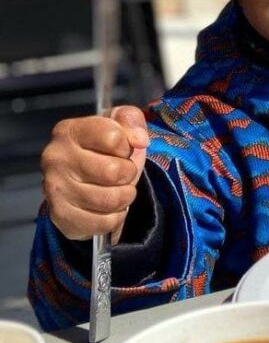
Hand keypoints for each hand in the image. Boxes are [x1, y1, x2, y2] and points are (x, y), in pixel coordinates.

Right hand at [41, 106, 149, 242]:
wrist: (81, 180)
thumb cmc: (103, 150)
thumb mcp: (118, 125)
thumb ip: (131, 120)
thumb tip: (140, 140)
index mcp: (69, 131)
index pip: (112, 137)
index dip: (126, 146)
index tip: (121, 150)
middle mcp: (55, 158)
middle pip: (113, 172)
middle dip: (128, 174)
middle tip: (123, 174)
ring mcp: (55, 188)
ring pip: (110, 200)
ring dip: (124, 197)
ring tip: (119, 191)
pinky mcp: (60, 215)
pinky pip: (103, 222)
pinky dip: (114, 218)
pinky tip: (108, 208)